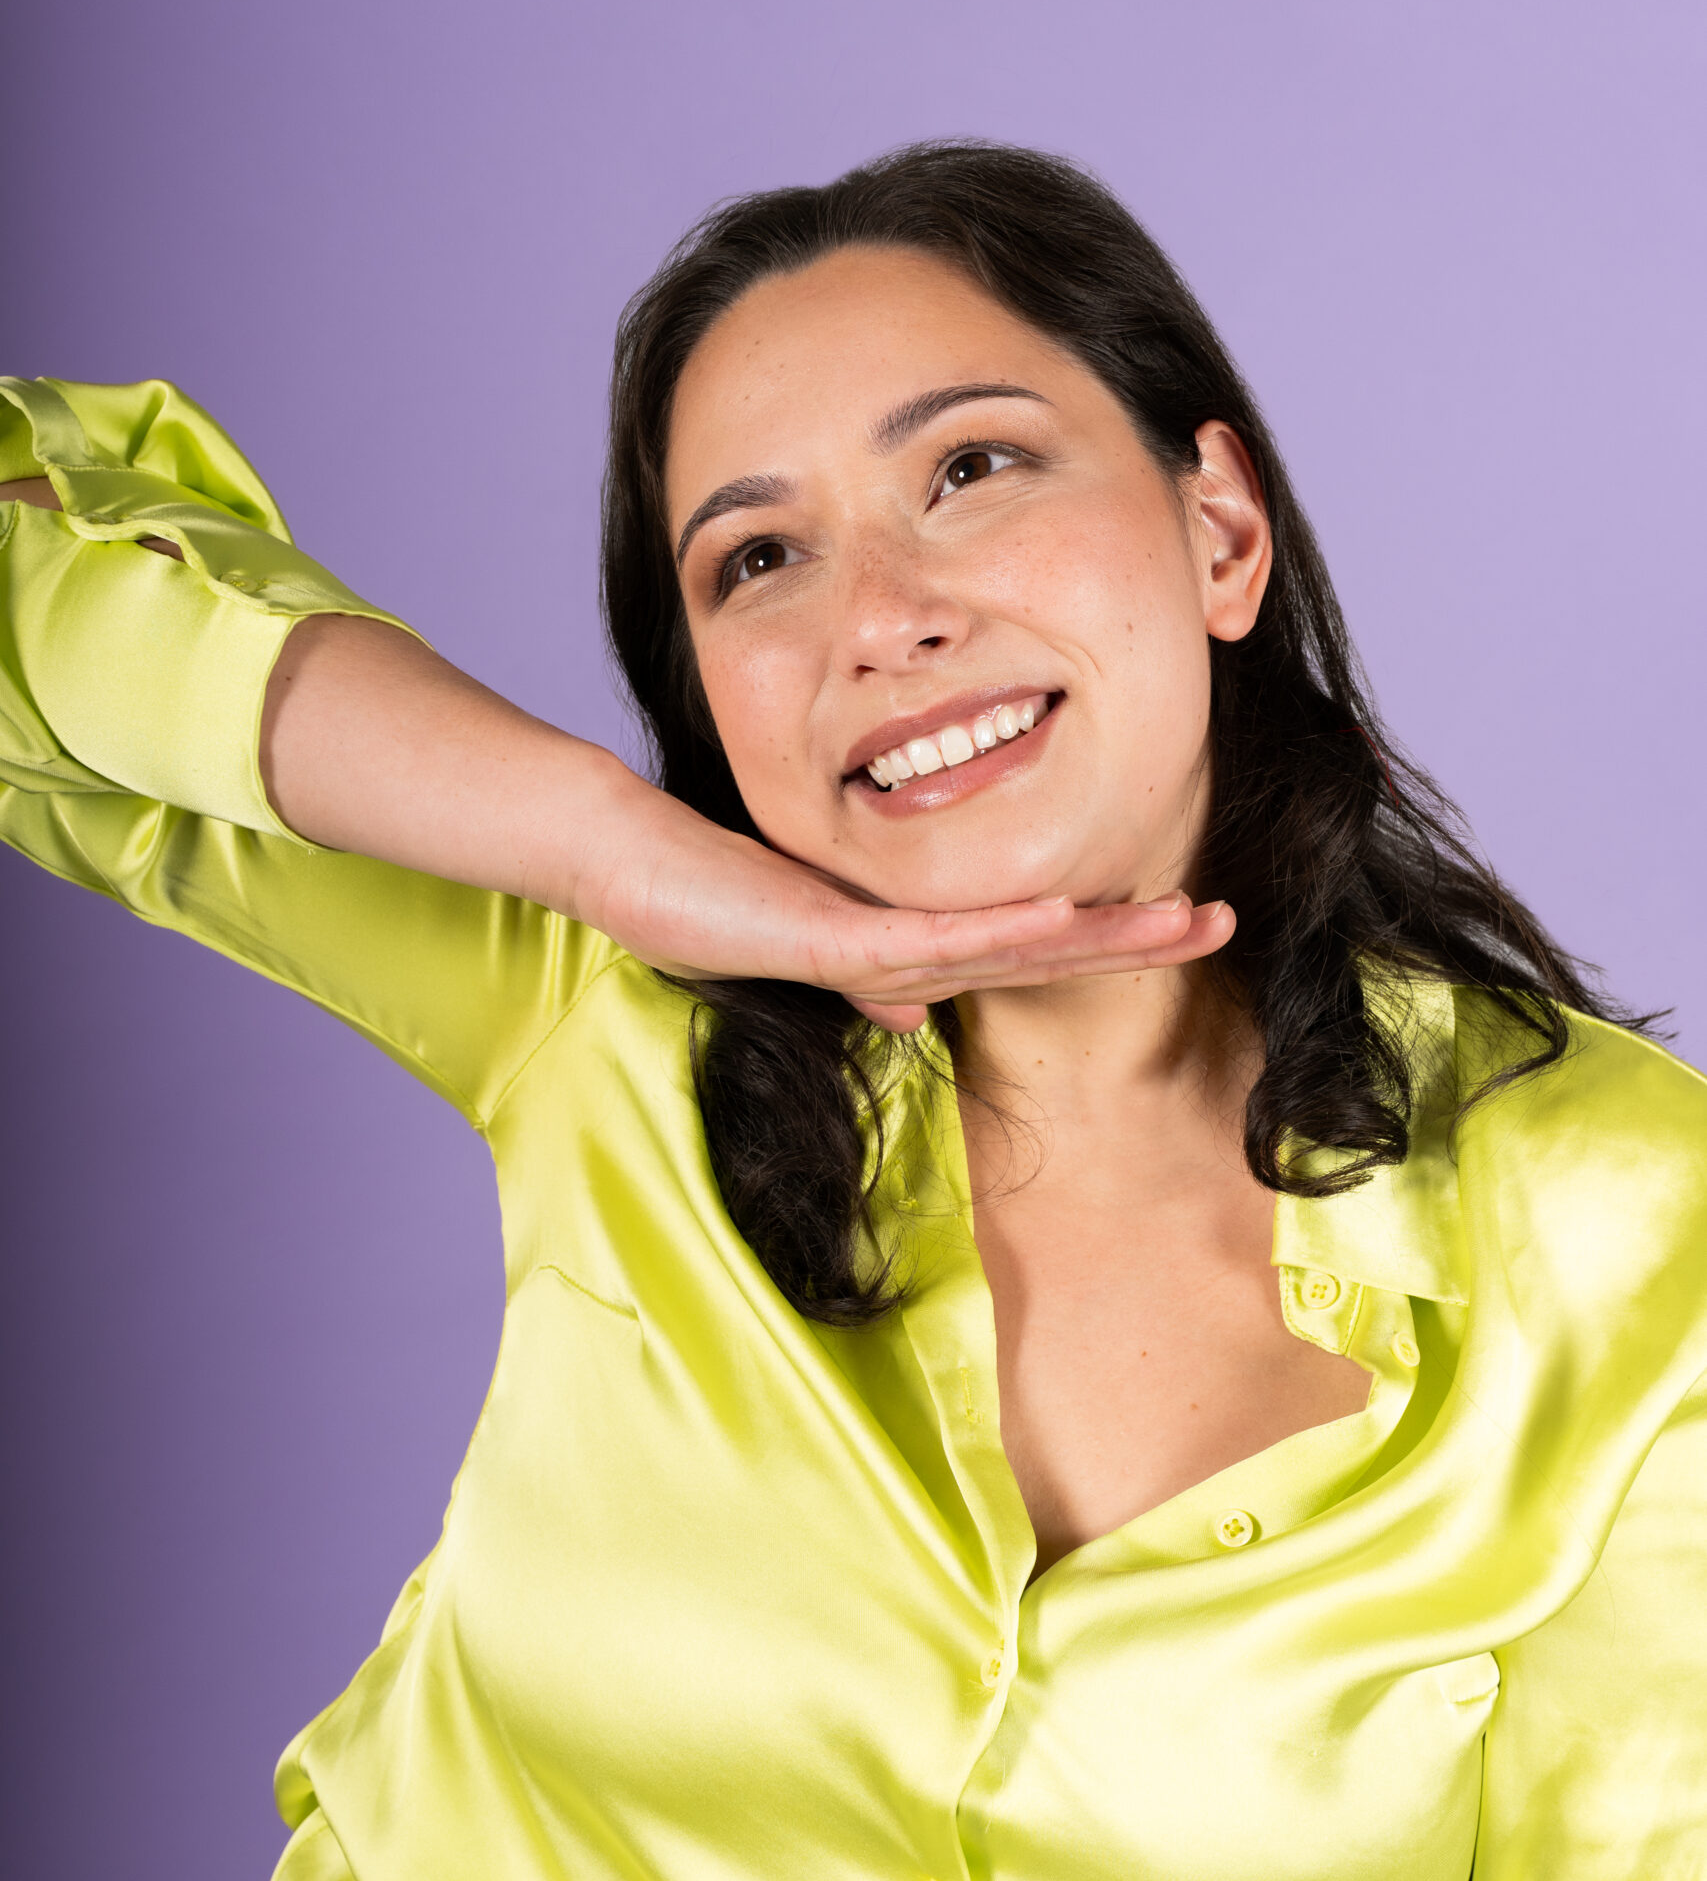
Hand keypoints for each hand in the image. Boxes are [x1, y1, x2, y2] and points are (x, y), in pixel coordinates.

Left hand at [574, 763, 1232, 1032]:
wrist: (633, 877)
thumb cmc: (712, 896)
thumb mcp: (807, 920)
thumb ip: (868, 960)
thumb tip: (912, 1003)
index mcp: (907, 955)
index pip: (1027, 949)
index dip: (1109, 940)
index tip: (1182, 920)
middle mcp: (904, 967)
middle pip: (1042, 960)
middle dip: (1135, 943)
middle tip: (1225, 926)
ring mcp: (877, 959)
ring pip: (1009, 954)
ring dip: (1100, 940)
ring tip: (1181, 922)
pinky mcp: (837, 942)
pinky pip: (937, 938)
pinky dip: (1004, 931)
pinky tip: (1067, 919)